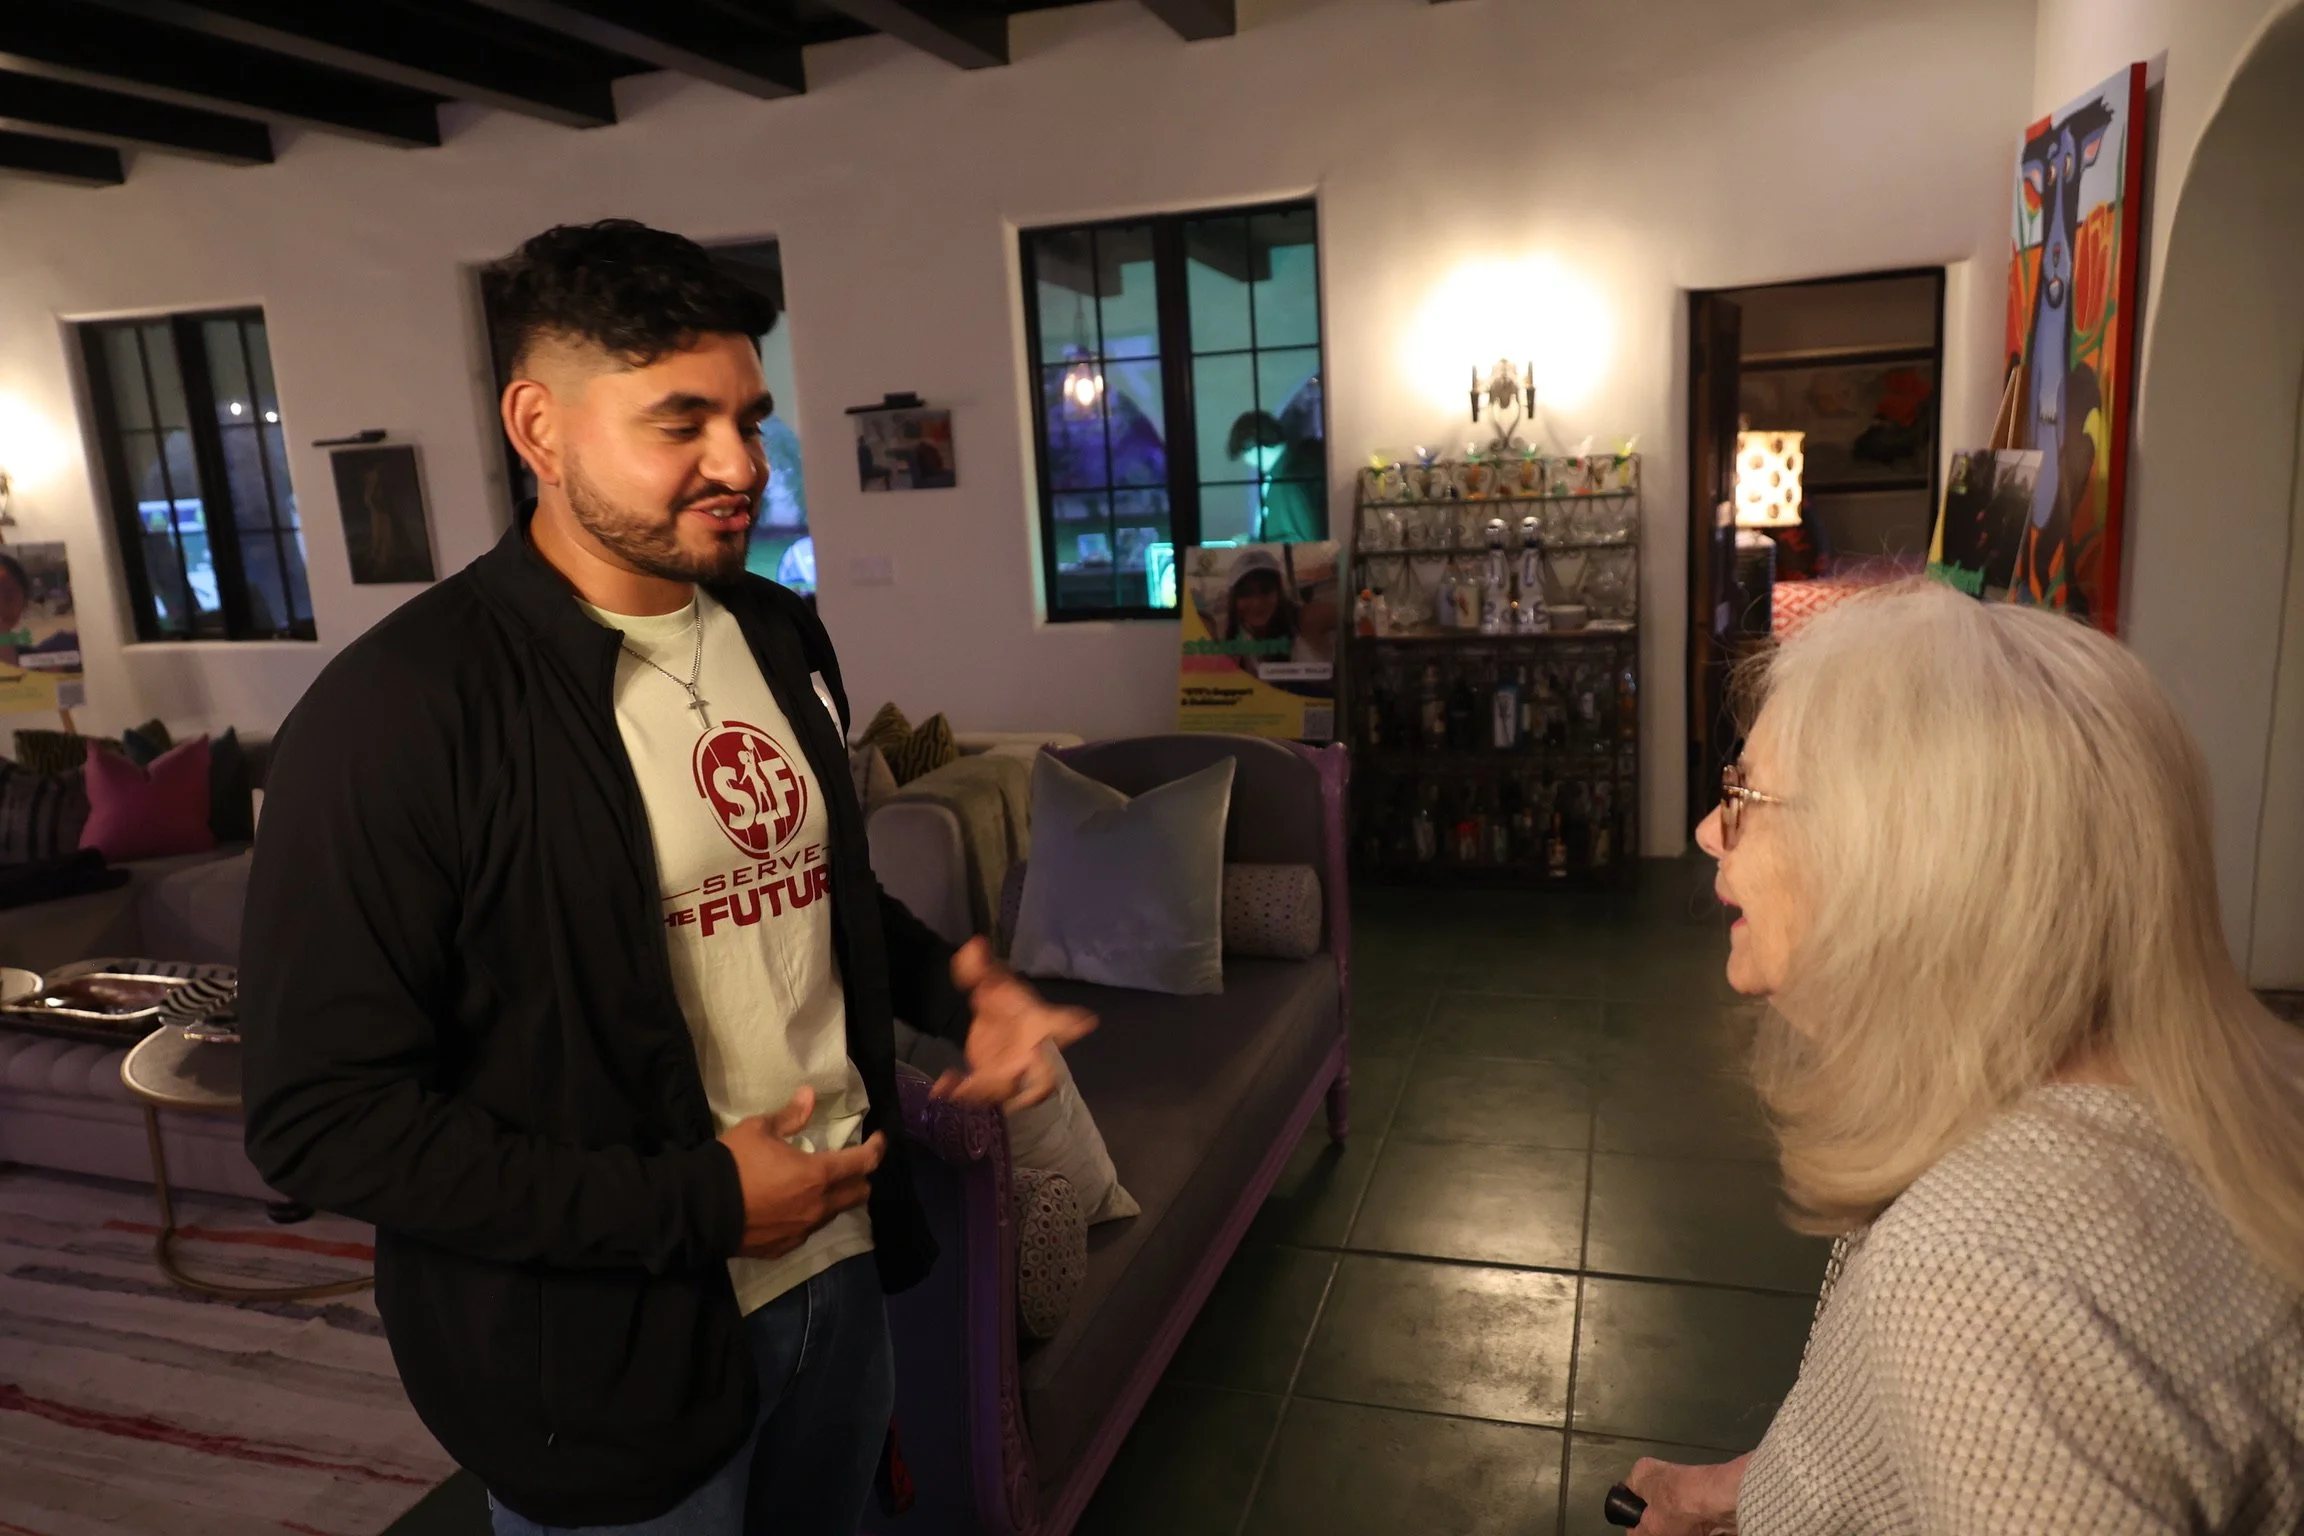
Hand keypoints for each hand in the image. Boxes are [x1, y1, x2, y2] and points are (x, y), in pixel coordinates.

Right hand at [718, 1087, 885, 1259]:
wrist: (700, 1209)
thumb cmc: (733, 1163)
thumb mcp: (759, 1130)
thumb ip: (790, 1116)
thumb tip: (810, 1096)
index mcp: (818, 1174)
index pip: (864, 1163)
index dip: (877, 1149)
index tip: (879, 1139)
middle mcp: (818, 1206)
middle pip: (859, 1194)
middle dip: (861, 1177)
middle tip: (850, 1164)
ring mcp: (803, 1230)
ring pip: (834, 1213)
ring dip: (835, 1198)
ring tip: (819, 1185)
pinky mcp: (785, 1247)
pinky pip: (809, 1229)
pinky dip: (809, 1216)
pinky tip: (792, 1207)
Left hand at [933, 937, 1095, 1110]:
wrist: (989, 1016)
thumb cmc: (1004, 998)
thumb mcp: (990, 977)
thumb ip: (979, 965)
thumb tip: (975, 945)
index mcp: (1040, 1023)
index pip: (1062, 1023)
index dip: (1075, 1024)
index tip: (1087, 1021)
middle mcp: (1031, 1052)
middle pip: (1042, 1076)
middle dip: (1037, 1084)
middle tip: (1027, 1085)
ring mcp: (1010, 1070)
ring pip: (1005, 1089)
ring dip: (986, 1090)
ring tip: (964, 1087)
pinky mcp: (988, 1078)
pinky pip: (976, 1092)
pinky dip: (959, 1091)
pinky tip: (942, 1087)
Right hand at [1621, 1455, 1747, 1535]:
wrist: (1723, 1504)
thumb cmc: (1678, 1506)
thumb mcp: (1651, 1527)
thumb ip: (1638, 1533)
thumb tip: (1636, 1535)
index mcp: (1642, 1473)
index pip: (1626, 1496)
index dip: (1631, 1517)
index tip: (1638, 1531)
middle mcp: (1661, 1475)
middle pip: (1651, 1510)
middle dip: (1654, 1528)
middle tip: (1660, 1535)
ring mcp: (1684, 1488)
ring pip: (1672, 1517)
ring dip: (1672, 1531)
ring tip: (1678, 1533)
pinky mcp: (1703, 1499)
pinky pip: (1690, 1520)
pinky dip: (1689, 1530)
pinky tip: (1693, 1534)